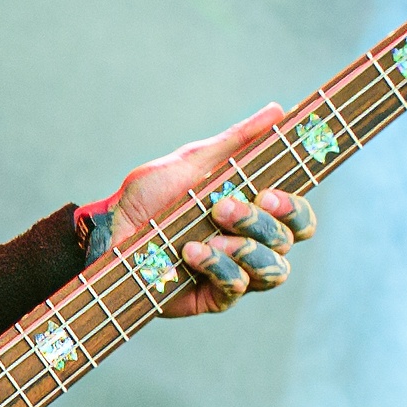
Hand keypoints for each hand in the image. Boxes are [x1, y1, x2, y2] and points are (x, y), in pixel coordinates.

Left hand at [91, 101, 315, 317]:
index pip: (299, 217)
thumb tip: (277, 110)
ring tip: (205, 235)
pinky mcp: (214, 297)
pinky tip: (191, 253)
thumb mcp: (191, 162)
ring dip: (243, 249)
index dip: (294, 208)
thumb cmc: (149, 197)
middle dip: (259, 223)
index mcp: (253, 212)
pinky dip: (218, 268)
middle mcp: (251, 244)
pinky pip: (237, 287)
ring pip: (273, 270)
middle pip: (288, 240)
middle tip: (223, 208)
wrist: (108, 232)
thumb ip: (236, 141)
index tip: (267, 193)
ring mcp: (236, 272)